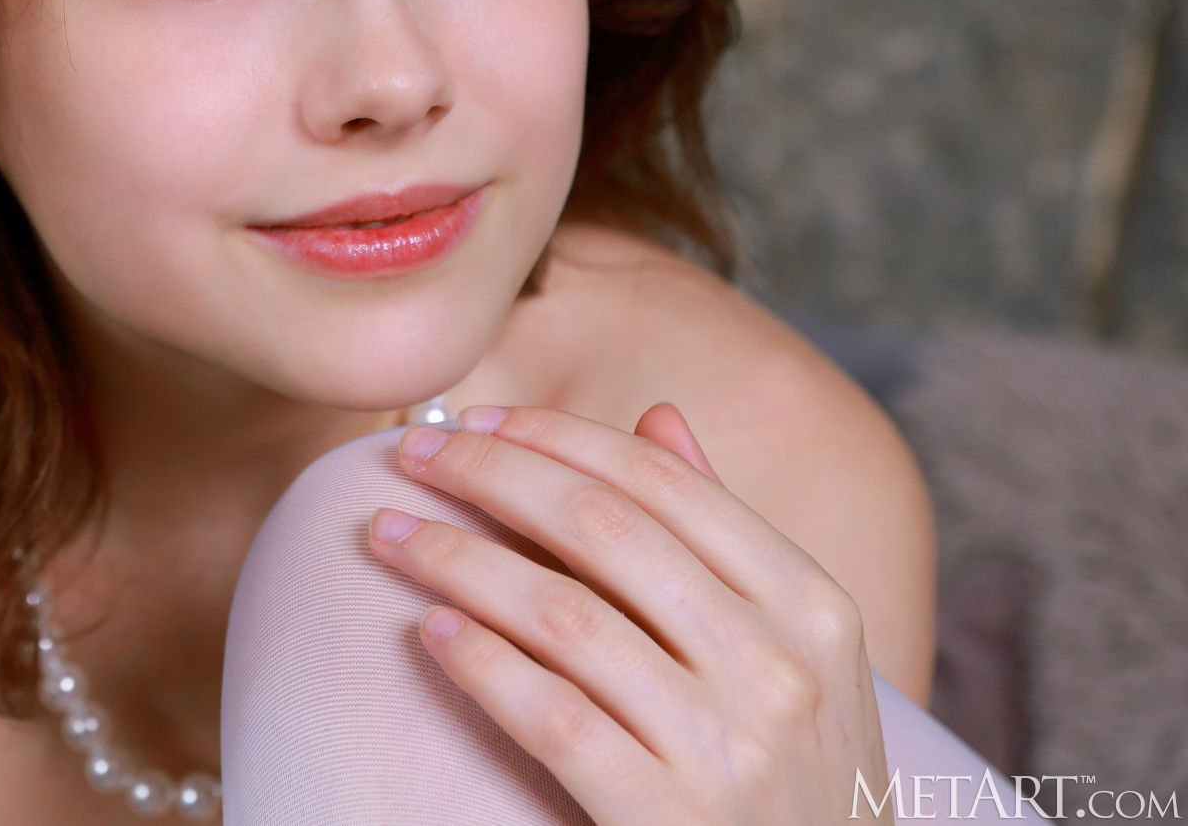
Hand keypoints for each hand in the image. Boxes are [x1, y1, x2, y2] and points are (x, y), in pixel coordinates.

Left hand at [367, 403, 892, 825]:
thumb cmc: (794, 774)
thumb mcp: (796, 655)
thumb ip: (723, 538)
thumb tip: (656, 415)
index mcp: (812, 604)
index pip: (661, 482)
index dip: (556, 436)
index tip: (476, 419)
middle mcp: (778, 666)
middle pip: (599, 527)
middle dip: (489, 474)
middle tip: (411, 451)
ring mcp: (727, 747)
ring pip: (561, 614)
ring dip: (456, 559)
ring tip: (389, 536)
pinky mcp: (667, 818)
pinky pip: (552, 718)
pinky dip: (482, 664)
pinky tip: (431, 632)